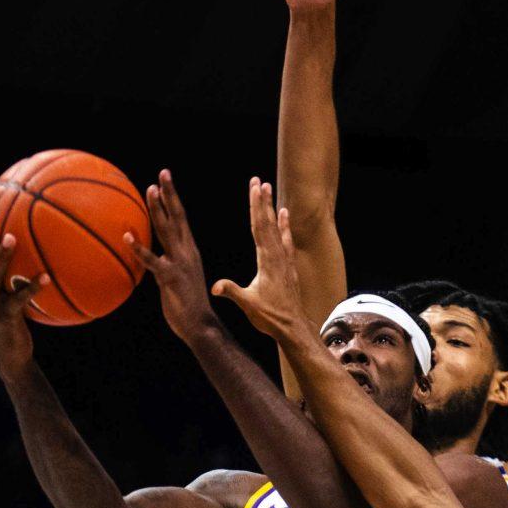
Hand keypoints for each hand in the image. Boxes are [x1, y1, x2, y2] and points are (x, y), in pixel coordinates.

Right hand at [0, 209, 45, 369]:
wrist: (9, 357)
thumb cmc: (10, 323)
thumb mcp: (3, 298)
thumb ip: (8, 277)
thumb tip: (26, 251)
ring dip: (1, 255)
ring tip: (12, 236)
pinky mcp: (4, 318)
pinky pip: (20, 299)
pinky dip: (33, 286)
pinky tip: (46, 276)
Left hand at [135, 171, 221, 344]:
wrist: (200, 325)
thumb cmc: (186, 305)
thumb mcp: (178, 279)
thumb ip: (166, 264)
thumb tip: (152, 257)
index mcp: (189, 250)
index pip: (181, 218)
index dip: (173, 198)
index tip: (164, 179)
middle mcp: (186, 252)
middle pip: (178, 216)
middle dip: (170, 194)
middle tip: (162, 173)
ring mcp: (179, 263)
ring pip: (167, 230)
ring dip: (158, 209)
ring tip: (149, 190)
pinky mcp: (170, 277)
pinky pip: (151, 260)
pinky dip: (139, 248)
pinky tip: (126, 237)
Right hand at [211, 178, 309, 342]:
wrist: (292, 327)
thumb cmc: (270, 317)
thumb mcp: (248, 304)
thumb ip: (232, 292)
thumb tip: (214, 287)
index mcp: (266, 261)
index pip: (259, 227)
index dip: (255, 207)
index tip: (254, 188)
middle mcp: (277, 256)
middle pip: (268, 222)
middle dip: (262, 201)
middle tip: (259, 180)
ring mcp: (284, 260)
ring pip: (277, 228)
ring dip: (272, 208)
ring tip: (270, 189)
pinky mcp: (288, 266)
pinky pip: (286, 240)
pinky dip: (285, 226)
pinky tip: (284, 215)